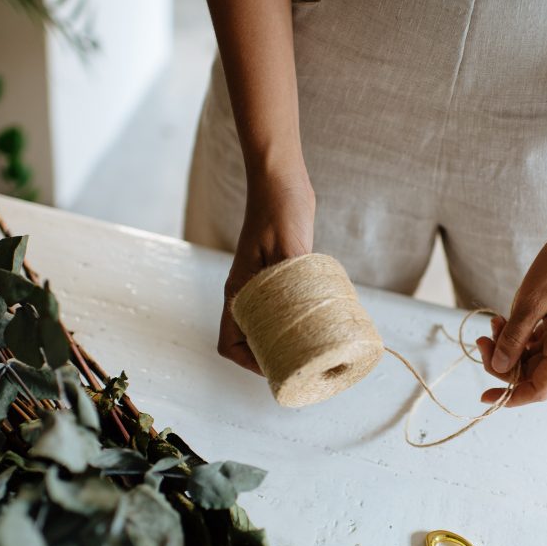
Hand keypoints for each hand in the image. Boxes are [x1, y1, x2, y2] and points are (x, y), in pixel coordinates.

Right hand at [218, 169, 315, 371]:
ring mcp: (261, 285)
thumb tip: (302, 310)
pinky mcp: (278, 275)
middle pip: (249, 341)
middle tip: (301, 365)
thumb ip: (293, 276)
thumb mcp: (289, 245)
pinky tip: (316, 324)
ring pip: (265, 326)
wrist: (281, 179)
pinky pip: (280, 309)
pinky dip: (293, 322)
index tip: (275, 365)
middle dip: (271, 358)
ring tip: (311, 351)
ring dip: (282, 342)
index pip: (230, 342)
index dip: (249, 362)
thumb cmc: (280, 207)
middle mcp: (246, 292)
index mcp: (239, 289)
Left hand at [475, 222, 546, 406]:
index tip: (483, 396)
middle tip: (481, 339)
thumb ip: (513, 338)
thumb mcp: (530, 301)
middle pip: (533, 374)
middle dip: (503, 363)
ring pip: (534, 358)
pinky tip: (506, 321)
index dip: (511, 397)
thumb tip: (498, 367)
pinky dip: (520, 337)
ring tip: (494, 323)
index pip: (539, 388)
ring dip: (510, 347)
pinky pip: (541, 343)